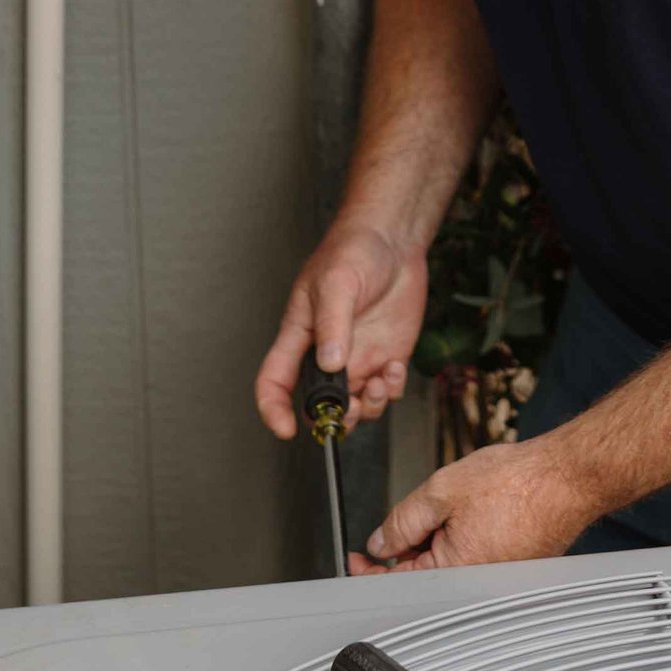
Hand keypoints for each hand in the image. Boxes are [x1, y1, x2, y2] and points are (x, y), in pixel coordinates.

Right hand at [255, 216, 427, 439]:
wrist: (395, 241)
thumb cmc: (354, 250)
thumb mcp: (337, 282)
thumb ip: (333, 324)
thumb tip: (330, 364)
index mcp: (301, 336)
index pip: (275, 380)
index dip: (274, 408)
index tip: (286, 429)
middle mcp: (326, 354)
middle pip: (319, 406)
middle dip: (335, 418)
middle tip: (354, 406)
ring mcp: (358, 358)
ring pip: (356, 406)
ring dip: (369, 407)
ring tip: (381, 382)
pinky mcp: (386, 357)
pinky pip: (386, 391)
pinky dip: (392, 390)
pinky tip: (395, 367)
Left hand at [347, 438, 599, 572]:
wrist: (568, 476)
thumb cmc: (518, 481)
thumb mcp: (442, 490)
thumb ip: (403, 520)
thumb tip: (380, 543)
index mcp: (453, 570)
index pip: (397, 580)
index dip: (370, 567)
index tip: (359, 556)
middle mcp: (476, 584)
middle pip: (424, 572)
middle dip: (412, 542)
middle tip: (422, 509)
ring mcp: (497, 578)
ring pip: (449, 563)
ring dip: (440, 537)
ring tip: (461, 500)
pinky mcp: (514, 568)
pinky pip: (475, 559)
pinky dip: (465, 537)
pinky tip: (479, 510)